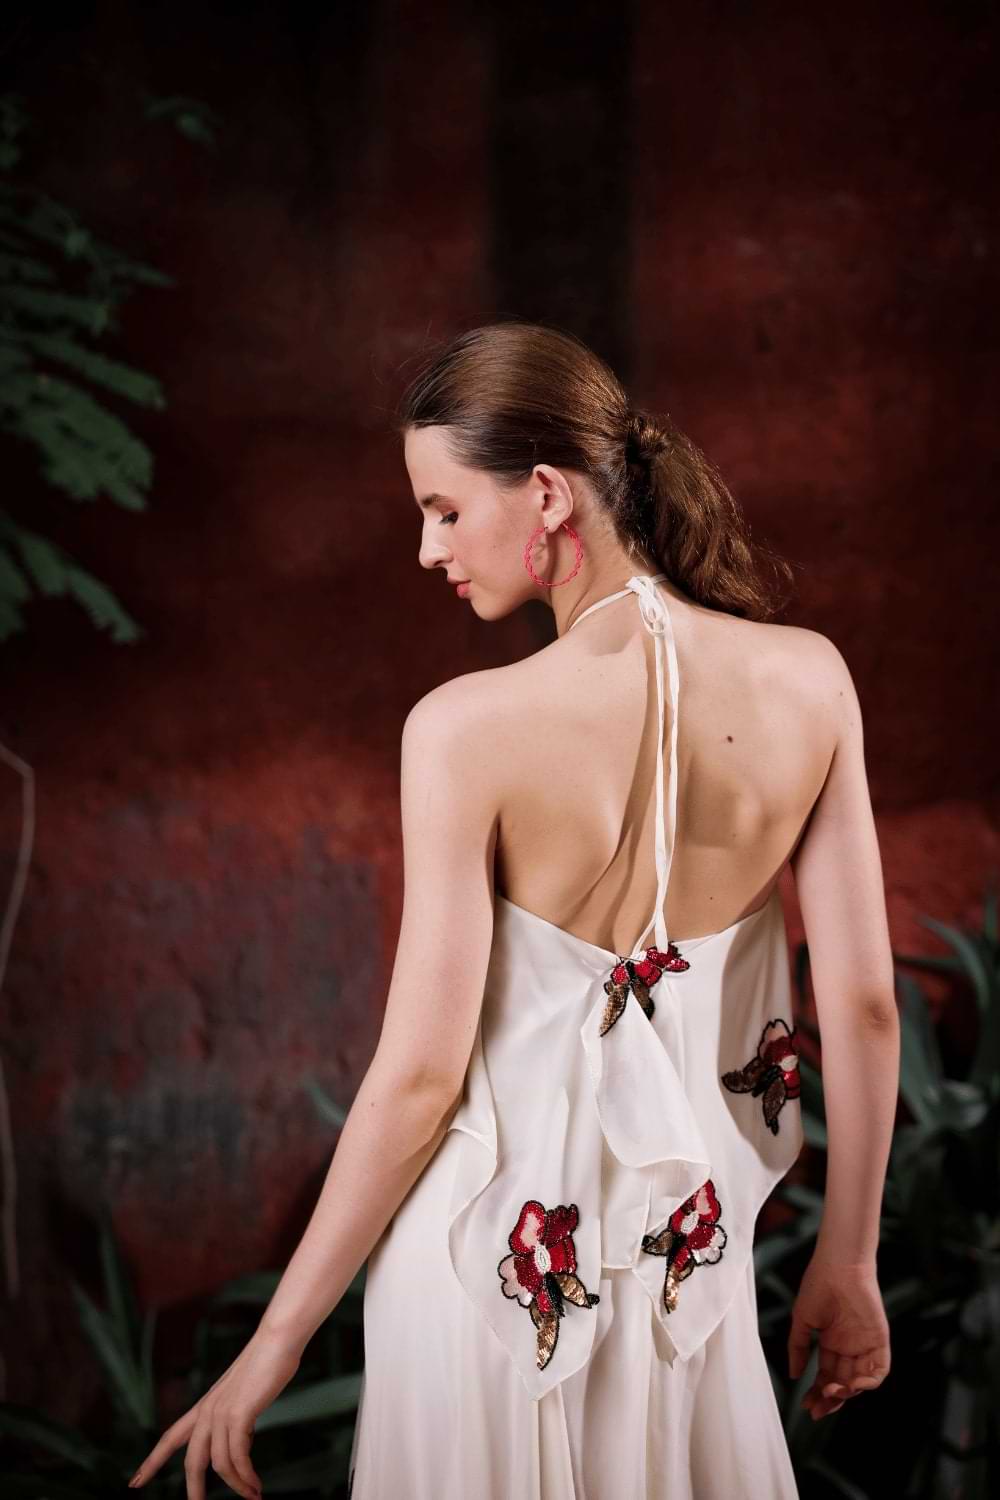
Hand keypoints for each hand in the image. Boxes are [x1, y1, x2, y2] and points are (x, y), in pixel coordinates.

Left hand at [127, 1326, 302, 1498]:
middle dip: (194, 1490)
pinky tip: (256, 1484)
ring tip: (253, 1495)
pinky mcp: (239, 1413)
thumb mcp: (244, 1395)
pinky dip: (246, 1476)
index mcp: (205, 1405)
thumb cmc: (266, 1362)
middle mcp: (208, 1410)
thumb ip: (237, 1417)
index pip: (171, 1437)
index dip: (152, 1462)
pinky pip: (237, 1457)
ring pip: (219, 1464)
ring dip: (237, 1485)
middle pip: (191, 1461)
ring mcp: (221, 1411)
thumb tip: (242, 1441)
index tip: (134, 1482)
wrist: (277, 1338)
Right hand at [787, 1256, 889, 1420]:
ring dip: (847, 1392)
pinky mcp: (879, 1340)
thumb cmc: (818, 1286)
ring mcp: (865, 1344)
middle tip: (818, 1409)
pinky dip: (868, 1382)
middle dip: (831, 1399)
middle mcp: (849, 1347)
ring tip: (831, 1392)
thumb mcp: (803, 1321)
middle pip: (843, 1382)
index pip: (826, 1375)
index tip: (806, 1404)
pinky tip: (852, 1385)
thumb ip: (799, 1349)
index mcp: (832, 1342)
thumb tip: (794, 1375)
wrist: (837, 1266)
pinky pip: (879, 1370)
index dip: (817, 1392)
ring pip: (860, 1381)